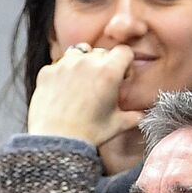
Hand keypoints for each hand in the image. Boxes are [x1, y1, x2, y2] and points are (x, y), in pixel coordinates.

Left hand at [27, 44, 144, 146]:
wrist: (57, 141)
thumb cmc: (89, 134)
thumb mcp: (117, 125)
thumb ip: (134, 116)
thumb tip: (143, 115)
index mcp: (109, 72)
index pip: (124, 51)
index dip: (125, 63)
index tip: (122, 77)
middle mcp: (87, 62)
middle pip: (101, 52)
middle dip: (104, 65)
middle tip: (101, 85)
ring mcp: (64, 64)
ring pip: (79, 53)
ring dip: (84, 63)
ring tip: (82, 83)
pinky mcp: (47, 71)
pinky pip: (58, 65)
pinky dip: (63, 74)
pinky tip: (64, 91)